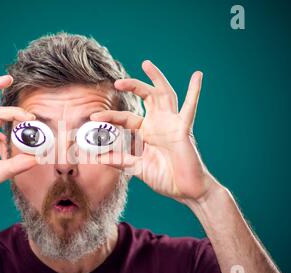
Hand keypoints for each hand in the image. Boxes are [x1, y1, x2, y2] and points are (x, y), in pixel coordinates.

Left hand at [91, 60, 219, 202]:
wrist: (186, 190)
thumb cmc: (165, 178)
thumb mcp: (136, 167)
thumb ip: (118, 160)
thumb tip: (96, 157)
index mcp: (147, 133)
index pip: (126, 118)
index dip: (110, 117)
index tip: (93, 117)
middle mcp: (159, 124)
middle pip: (145, 98)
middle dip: (132, 86)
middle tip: (116, 81)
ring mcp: (172, 125)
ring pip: (164, 95)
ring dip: (156, 79)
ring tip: (146, 64)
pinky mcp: (184, 129)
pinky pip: (190, 108)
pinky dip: (195, 92)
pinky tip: (197, 76)